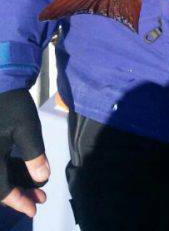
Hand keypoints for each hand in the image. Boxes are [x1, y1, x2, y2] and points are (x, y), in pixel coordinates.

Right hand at [0, 89, 49, 217]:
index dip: (18, 201)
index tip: (34, 209)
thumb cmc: (12, 104)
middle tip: (39, 198)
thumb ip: (34, 156)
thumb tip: (42, 178)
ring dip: (15, 181)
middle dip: (19, 193)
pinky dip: (10, 169)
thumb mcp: (27, 130)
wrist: (0, 79)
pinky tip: (25, 171)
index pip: (2, 189)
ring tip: (37, 186)